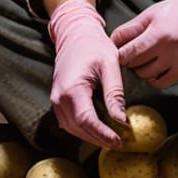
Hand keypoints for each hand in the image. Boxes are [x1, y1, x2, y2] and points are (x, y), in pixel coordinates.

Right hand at [48, 0, 127, 147]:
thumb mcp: (110, 64)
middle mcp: (59, 98)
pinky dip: (84, 129)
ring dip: (91, 137)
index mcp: (72, 89)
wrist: (76, 34)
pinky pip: (70, 122)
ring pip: (72, 129)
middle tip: (120, 143)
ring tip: (112, 138)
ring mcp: (56, 100)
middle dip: (99, 139)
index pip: (87, 121)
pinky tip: (100, 129)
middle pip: (78, 129)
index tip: (119, 141)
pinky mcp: (58, 101)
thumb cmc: (94, 46)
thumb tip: (121, 120)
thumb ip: (114, 93)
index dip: (103, 135)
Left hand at [111, 0, 177, 87]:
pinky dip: (154, 79)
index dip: (118, 51)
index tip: (119, 49)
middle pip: (132, 63)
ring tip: (143, 61)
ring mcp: (175, 60)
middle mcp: (164, 47)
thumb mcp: (158, 10)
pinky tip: (156, 70)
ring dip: (140, 70)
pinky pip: (161, 82)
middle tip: (130, 54)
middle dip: (127, 60)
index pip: (124, 50)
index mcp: (156, 30)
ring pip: (145, 75)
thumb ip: (136, 26)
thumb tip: (115, 39)